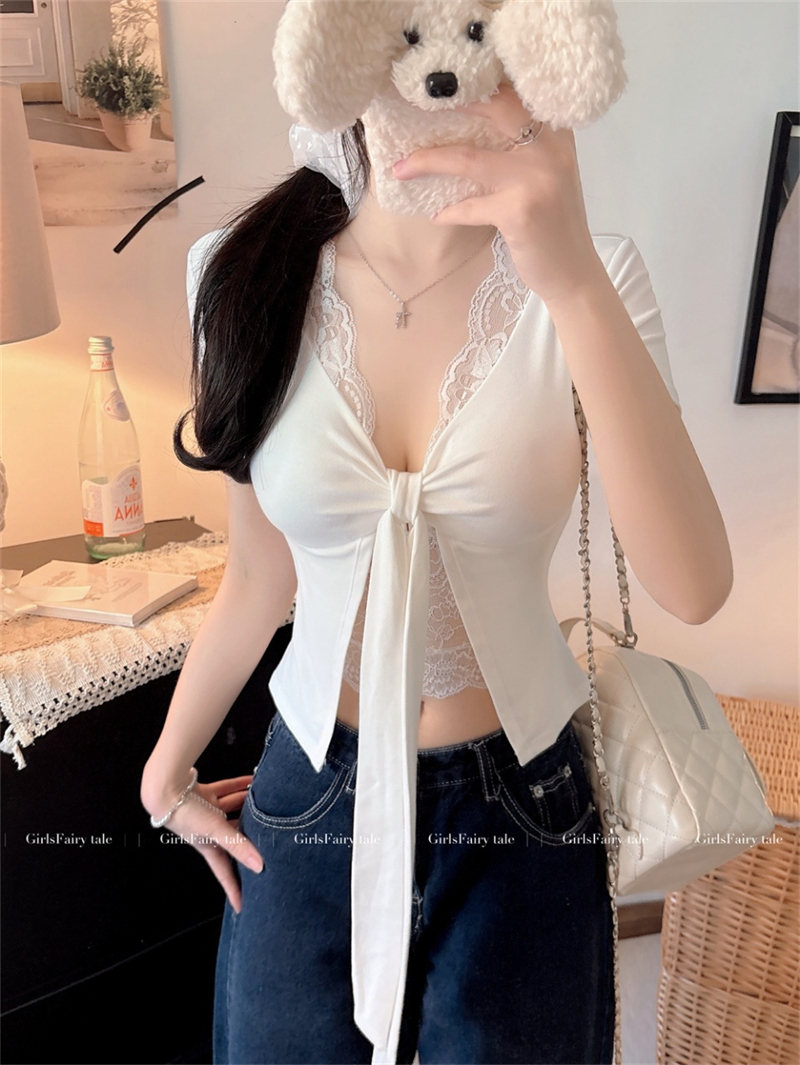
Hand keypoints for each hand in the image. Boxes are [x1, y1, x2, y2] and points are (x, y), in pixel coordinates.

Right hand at [143, 773, 262, 913]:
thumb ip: (237, 845)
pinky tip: (252, 780)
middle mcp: (207, 831)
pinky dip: (239, 785)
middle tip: (268, 840)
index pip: (224, 873)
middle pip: (233, 837)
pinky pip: (226, 789)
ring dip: (246, 804)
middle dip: (248, 838)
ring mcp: (205, 811)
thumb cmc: (185, 814)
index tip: (242, 906)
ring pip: (231, 809)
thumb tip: (259, 865)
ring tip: (266, 801)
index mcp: (207, 846)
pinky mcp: (204, 793)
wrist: (166, 786)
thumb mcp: (214, 831)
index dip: (233, 890)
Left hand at [391, 81, 605, 306]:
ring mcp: (534, 180)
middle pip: (494, 109)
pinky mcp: (518, 212)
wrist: (573, 273)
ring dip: (428, 162)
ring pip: (468, 159)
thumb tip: (467, 133)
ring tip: (400, 168)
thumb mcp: (546, 176)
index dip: (480, 83)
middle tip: (418, 106)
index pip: (516, 94)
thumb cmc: (553, 226)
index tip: (446, 84)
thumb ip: (522, 151)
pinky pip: (469, 206)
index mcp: (557, 134)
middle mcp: (549, 149)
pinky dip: (449, 212)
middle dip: (452, 105)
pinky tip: (437, 215)